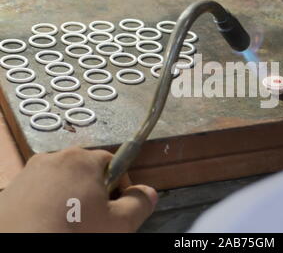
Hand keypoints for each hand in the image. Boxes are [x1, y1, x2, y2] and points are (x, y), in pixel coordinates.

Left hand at [0, 147, 157, 232]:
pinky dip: (47, 203)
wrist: (20, 246)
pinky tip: (48, 223)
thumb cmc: (73, 231)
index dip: (119, 184)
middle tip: (94, 217)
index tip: (116, 207)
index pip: (112, 162)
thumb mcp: (118, 223)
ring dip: (70, 196)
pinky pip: (39, 190)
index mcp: (82, 159)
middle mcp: (54, 157)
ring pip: (61, 180)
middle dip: (94, 190)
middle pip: (85, 170)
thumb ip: (139, 204)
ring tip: (70, 222)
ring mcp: (30, 172)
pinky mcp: (12, 188)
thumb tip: (149, 192)